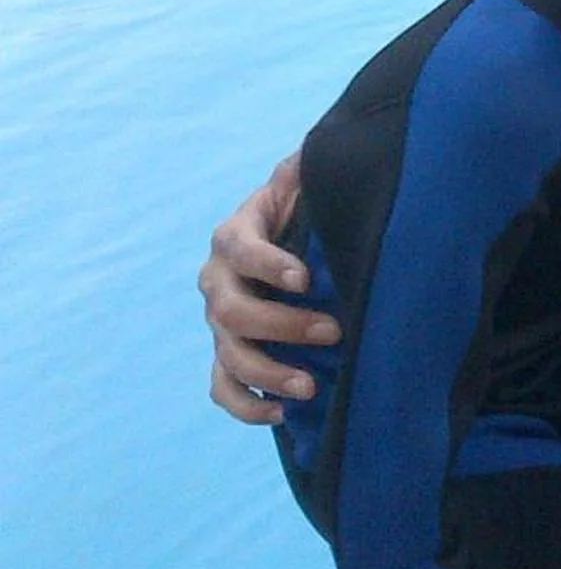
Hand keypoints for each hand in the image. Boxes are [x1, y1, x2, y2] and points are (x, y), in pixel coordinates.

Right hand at [202, 154, 338, 422]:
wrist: (299, 240)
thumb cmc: (310, 210)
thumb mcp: (310, 183)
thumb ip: (308, 170)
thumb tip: (318, 156)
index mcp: (235, 236)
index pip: (241, 248)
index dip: (268, 263)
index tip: (306, 278)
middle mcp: (219, 281)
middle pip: (233, 311)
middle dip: (283, 324)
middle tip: (333, 330)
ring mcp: (221, 323)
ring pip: (228, 355)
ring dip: (268, 373)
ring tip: (310, 387)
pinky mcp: (231, 354)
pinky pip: (224, 387)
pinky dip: (247, 405)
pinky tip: (281, 413)